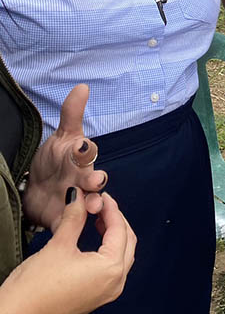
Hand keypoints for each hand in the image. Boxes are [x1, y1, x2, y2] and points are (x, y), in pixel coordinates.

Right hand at [0, 189, 135, 313]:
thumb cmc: (34, 289)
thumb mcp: (58, 246)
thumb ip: (74, 218)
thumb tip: (79, 197)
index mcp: (111, 268)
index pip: (119, 230)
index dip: (112, 209)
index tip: (104, 196)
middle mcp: (116, 282)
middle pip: (127, 242)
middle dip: (117, 221)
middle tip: (102, 206)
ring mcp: (108, 292)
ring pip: (123, 255)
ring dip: (114, 236)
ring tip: (98, 219)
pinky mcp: (98, 297)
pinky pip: (113, 268)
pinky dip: (109, 251)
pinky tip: (95, 240)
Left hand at [24, 85, 106, 228]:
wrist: (39, 190)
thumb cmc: (54, 162)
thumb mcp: (61, 137)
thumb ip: (72, 113)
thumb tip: (82, 87)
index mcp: (80, 159)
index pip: (87, 152)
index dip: (85, 151)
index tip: (82, 146)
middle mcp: (82, 179)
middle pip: (93, 179)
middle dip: (96, 180)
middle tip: (96, 180)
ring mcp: (75, 199)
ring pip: (89, 202)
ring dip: (93, 203)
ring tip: (93, 205)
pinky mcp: (64, 218)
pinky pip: (72, 225)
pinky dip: (74, 226)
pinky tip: (74, 227)